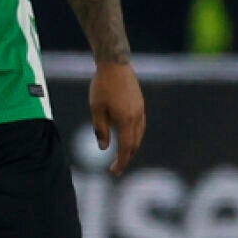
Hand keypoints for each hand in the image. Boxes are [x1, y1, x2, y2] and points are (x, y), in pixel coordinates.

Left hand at [90, 61, 145, 175]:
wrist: (115, 65)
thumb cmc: (102, 86)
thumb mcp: (96, 109)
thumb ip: (100, 129)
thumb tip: (104, 148)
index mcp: (126, 121)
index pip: (126, 148)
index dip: (121, 162)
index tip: (114, 172)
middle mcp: (137, 118)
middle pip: (134, 144)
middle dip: (126, 158)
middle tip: (116, 167)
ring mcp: (141, 111)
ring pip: (139, 136)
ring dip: (132, 148)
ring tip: (122, 155)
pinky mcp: (141, 104)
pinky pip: (140, 126)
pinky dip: (134, 136)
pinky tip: (128, 136)